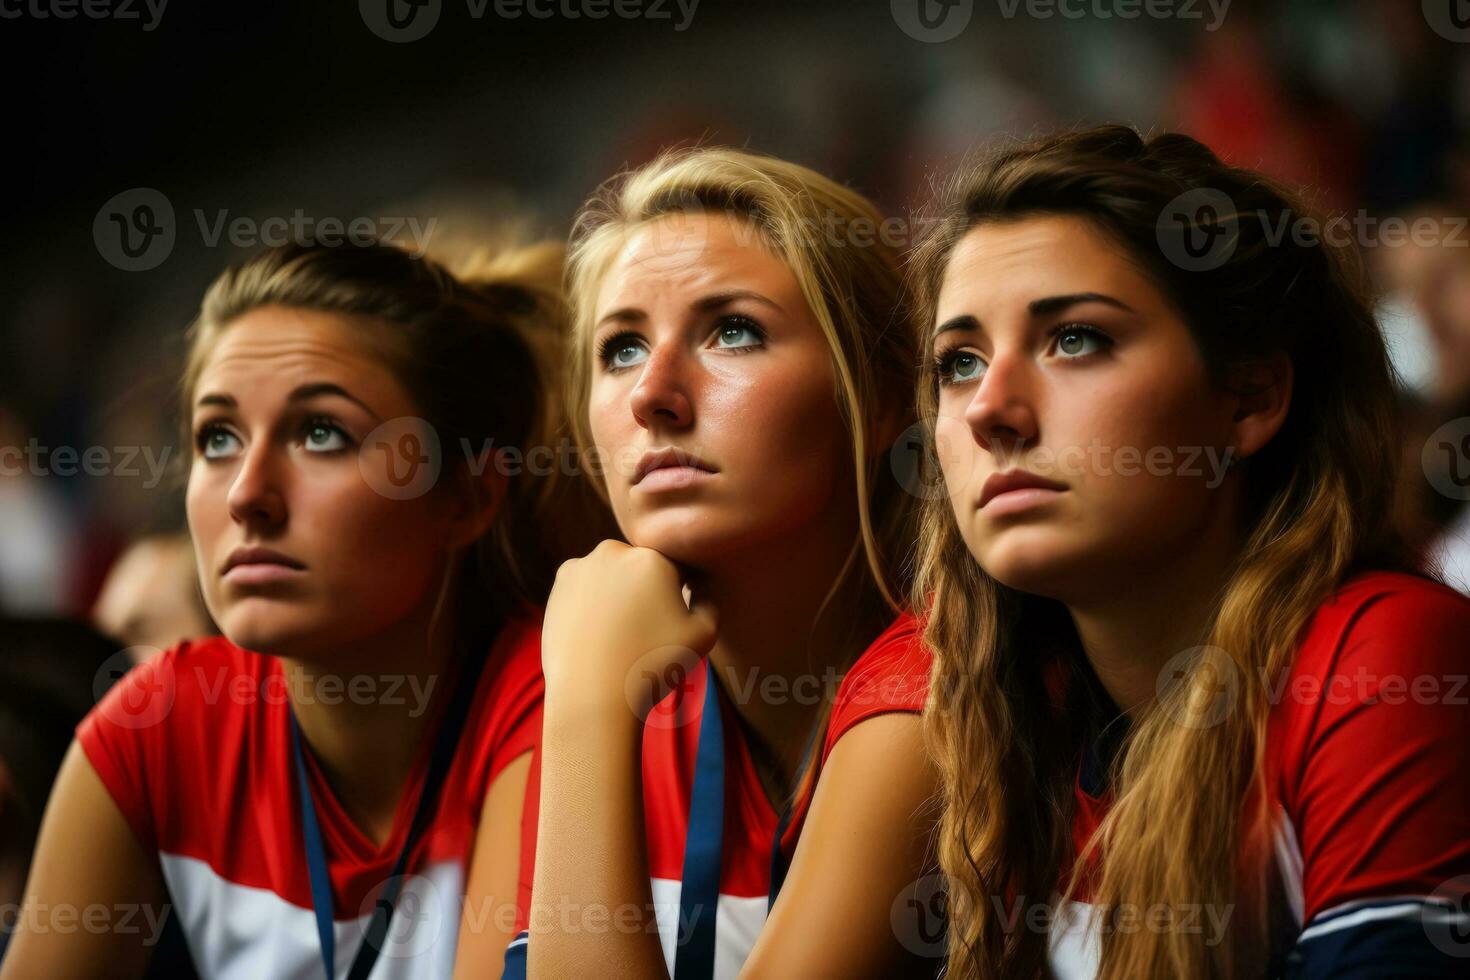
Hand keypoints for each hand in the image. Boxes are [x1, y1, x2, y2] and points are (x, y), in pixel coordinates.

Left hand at [541, 540, 717, 718]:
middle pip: (641, 566)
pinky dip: (592, 600)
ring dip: (618, 592)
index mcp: (653, 559)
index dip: (678, 595)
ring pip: (612, 573)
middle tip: (644, 629)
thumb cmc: (652, 666)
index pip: (676, 568)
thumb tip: (700, 586)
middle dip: (646, 589)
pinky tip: (596, 630)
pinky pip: (586, 584)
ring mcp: (582, 566)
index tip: (670, 622)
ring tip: (618, 633)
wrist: (593, 695)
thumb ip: (709, 601)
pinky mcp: (560, 583)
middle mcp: (615, 552)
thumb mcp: (704, 635)